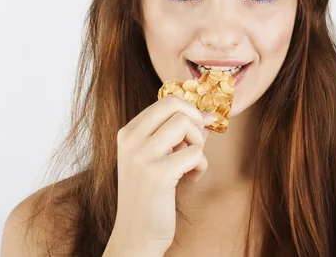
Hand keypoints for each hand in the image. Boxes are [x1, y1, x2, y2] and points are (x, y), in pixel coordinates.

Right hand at [105, 95, 215, 255]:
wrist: (136, 234)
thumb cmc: (150, 195)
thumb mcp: (158, 158)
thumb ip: (177, 136)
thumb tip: (207, 116)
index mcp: (128, 133)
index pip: (165, 101)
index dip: (190, 110)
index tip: (202, 124)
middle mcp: (131, 140)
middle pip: (174, 105)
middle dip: (195, 120)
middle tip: (196, 142)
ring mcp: (142, 156)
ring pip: (185, 124)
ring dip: (198, 144)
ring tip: (192, 163)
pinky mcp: (157, 174)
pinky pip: (194, 153)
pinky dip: (201, 165)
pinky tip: (192, 179)